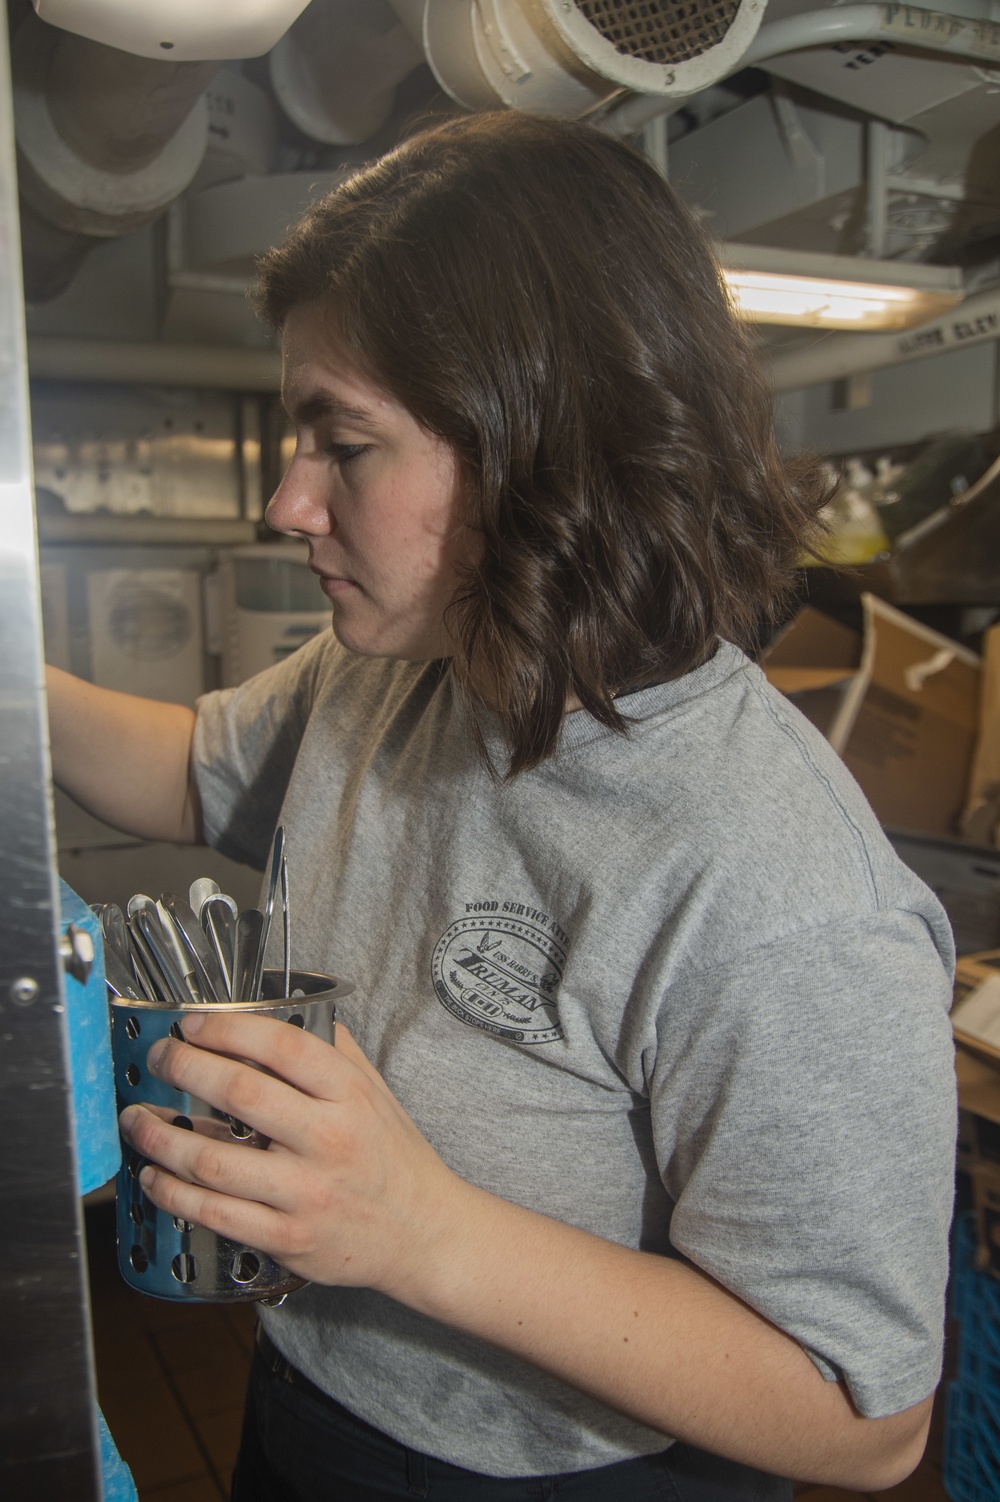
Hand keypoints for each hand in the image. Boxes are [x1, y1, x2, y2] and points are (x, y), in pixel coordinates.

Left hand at [118, 1011, 465, 1294]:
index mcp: (349, 1096)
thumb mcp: (376, 1093)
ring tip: (138, 1118)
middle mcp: (328, 1140)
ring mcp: (305, 1192)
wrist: (423, 1232)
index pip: (282, 1046)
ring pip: (214, 1160)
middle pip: (239, 1092)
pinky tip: (155, 1175)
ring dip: (162, 1136)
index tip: (192, 1024)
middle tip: (159, 1059)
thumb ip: (334, 1053)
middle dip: (184, 1068)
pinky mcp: (287, 1237)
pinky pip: (215, 1213)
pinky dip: (174, 1193)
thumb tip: (289, 1015)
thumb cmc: (395, 1158)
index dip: (227, 1028)